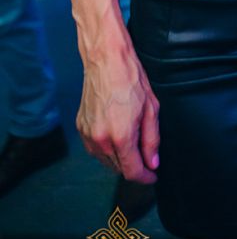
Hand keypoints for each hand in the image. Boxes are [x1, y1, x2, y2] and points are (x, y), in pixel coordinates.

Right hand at [77, 51, 159, 183]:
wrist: (106, 60)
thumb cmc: (131, 79)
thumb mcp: (151, 109)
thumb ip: (152, 140)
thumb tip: (153, 163)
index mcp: (121, 136)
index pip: (132, 171)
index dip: (145, 177)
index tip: (152, 176)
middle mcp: (101, 139)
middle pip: (119, 168)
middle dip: (134, 166)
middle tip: (146, 155)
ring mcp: (88, 134)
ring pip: (105, 160)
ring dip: (119, 159)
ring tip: (132, 141)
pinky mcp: (80, 128)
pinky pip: (95, 149)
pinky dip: (106, 149)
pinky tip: (116, 136)